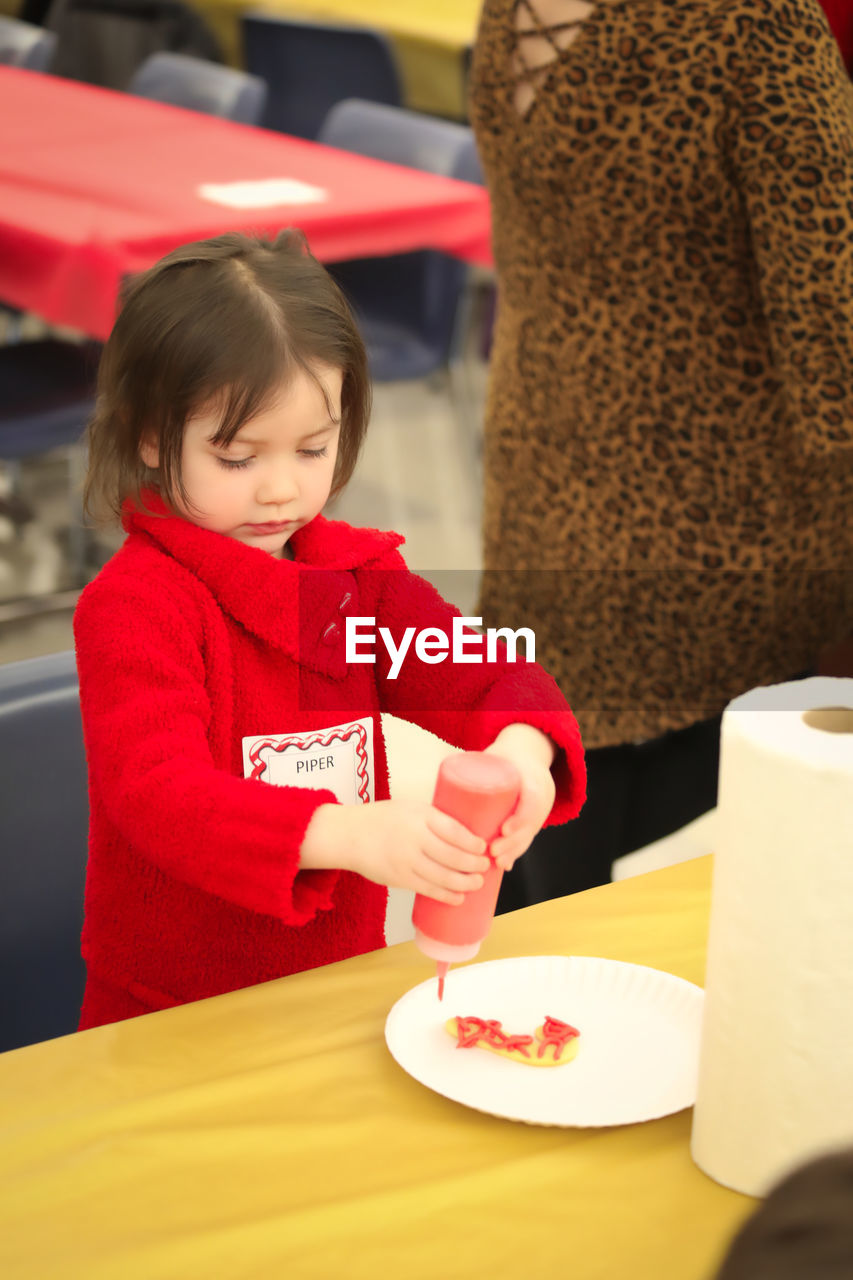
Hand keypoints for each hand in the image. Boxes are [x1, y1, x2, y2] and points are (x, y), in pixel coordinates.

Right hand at [300, 800, 489, 904]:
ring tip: (478, 883)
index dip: (473, 842)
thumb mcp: (411, 808)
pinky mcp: (400, 879)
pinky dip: (447, 895)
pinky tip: (459, 898)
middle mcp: (414, 838)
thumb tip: (467, 836)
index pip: (454, 830)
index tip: (484, 847)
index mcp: (420, 816)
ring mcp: (406, 860)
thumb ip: (434, 820)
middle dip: (475, 864)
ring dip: (466, 882)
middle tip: (486, 866)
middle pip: (453, 856)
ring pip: (444, 876)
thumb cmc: (384, 819)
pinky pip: (428, 890)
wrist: (349, 835)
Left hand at [484, 725, 556, 870]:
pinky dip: (516, 851)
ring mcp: (539, 809)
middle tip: (492, 852)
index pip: (532, 800)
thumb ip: (474, 764)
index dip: (521, 818)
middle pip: (530, 824)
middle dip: (513, 842)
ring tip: (497, 864)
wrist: (530, 754)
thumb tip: (443, 778)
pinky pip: (527, 837)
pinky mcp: (532, 818)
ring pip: (529, 834)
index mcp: (533, 777)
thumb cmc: (505, 755)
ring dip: (514, 852)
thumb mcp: (496, 754)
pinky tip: (505, 866)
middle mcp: (541, 795)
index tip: (504, 831)